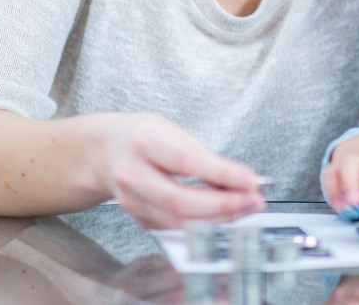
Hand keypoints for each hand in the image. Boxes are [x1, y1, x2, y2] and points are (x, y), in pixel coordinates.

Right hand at [96, 112, 263, 228]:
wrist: (105, 152)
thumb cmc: (141, 136)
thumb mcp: (170, 129)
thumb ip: (202, 154)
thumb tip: (238, 178)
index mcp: (142, 141)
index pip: (186, 161)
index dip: (220, 174)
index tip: (250, 179)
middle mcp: (132, 174)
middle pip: (181, 200)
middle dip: (224, 205)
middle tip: (253, 200)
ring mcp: (132, 201)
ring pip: (180, 221)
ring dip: (219, 218)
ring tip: (245, 208)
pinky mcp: (139, 218)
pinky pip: (176, 228)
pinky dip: (204, 224)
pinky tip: (224, 215)